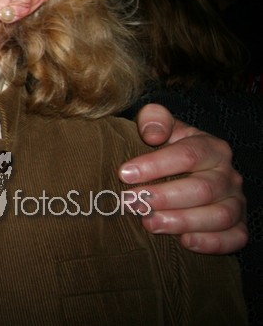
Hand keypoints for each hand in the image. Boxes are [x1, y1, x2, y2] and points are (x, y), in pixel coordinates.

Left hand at [120, 103, 246, 253]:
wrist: (189, 172)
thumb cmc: (167, 148)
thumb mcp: (161, 126)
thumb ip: (154, 119)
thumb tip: (152, 133)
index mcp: (211, 147)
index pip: (187, 155)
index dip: (155, 165)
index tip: (124, 174)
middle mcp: (228, 175)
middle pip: (202, 189)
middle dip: (163, 197)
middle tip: (131, 203)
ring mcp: (236, 202)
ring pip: (219, 215)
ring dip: (183, 221)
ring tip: (150, 224)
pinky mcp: (238, 226)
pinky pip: (235, 238)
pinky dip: (212, 242)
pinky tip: (184, 242)